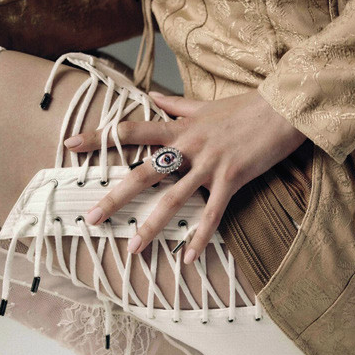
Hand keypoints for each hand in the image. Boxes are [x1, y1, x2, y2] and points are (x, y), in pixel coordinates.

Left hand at [65, 90, 306, 263]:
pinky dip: (200, 236)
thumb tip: (154, 97)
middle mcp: (188, 146)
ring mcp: (209, 164)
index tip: (70, 145)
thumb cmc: (246, 106)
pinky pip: (212, 212)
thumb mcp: (206, 104)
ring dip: (152, 225)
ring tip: (133, 248)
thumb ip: (177, 105)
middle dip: (115, 197)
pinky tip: (188, 257)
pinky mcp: (232, 178)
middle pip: (143, 173)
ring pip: (173, 198)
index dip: (100, 137)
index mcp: (179, 128)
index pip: (131, 130)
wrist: (283, 107)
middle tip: (92, 219)